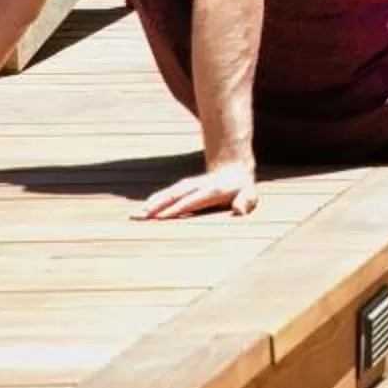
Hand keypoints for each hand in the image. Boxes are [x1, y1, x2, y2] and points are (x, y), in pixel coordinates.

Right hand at [137, 161, 258, 220]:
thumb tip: (240, 211)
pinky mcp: (183, 186)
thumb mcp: (249, 195)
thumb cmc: (242, 189)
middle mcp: (197, 186)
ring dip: (153, 203)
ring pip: (169, 193)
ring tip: (137, 215)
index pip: (192, 200)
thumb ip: (246, 201)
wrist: (234, 170)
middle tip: (142, 216)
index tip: (162, 217)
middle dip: (159, 206)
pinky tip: (143, 209)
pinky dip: (155, 200)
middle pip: (176, 195)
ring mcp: (189, 185)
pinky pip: (168, 193)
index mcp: (212, 190)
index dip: (178, 208)